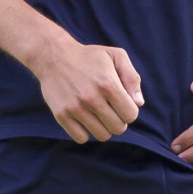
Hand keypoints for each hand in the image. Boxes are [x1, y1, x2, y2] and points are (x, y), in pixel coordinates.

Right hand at [27, 36, 142, 142]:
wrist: (53, 56)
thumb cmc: (89, 57)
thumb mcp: (116, 56)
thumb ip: (132, 78)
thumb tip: (138, 103)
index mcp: (108, 84)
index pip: (131, 115)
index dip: (129, 110)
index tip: (121, 103)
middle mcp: (92, 98)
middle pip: (118, 128)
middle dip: (118, 120)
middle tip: (110, 109)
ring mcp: (75, 108)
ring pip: (102, 136)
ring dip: (103, 127)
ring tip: (98, 114)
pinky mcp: (61, 115)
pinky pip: (81, 138)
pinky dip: (85, 132)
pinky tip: (84, 119)